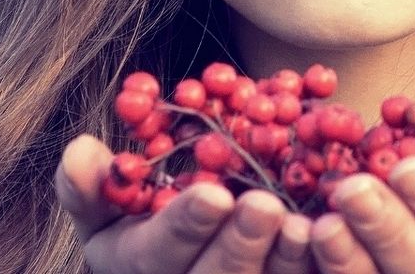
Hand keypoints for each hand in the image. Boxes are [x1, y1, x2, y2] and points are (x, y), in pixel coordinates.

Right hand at [54, 131, 316, 272]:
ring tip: (306, 224)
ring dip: (285, 261)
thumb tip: (80, 151)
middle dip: (241, 245)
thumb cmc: (137, 217)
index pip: (161, 253)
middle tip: (267, 205)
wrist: (185, 248)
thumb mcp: (104, 204)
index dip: (188, 226)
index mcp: (137, 266)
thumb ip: (89, 183)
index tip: (215, 194)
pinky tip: (334, 236)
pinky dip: (319, 266)